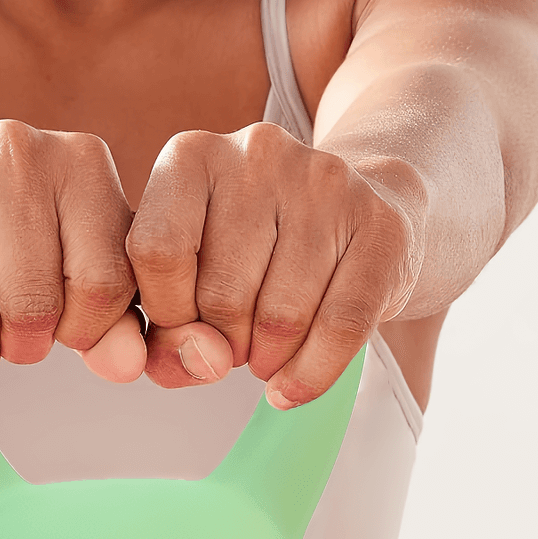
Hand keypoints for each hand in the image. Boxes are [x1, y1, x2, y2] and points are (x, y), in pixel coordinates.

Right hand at [0, 110, 140, 391]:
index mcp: (80, 161)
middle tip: (15, 335)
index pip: (106, 283)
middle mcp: (15, 155)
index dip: (86, 329)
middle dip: (27, 346)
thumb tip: (125, 365)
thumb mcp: (69, 244)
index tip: (65, 326)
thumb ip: (111, 306)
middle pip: (35, 307)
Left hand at [84, 121, 426, 405]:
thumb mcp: (192, 274)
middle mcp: (257, 154)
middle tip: (234, 345)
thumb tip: (195, 364)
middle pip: (220, 291)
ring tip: (267, 352)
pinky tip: (295, 384)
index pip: (156, 250)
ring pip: (281, 315)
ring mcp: (324, 183)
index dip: (166, 313)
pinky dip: (312, 373)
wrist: (358, 211)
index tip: (185, 328)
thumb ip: (165, 329)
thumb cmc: (257, 249)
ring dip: (267, 359)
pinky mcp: (381, 223)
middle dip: (222, 342)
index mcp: (191, 156)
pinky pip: (342, 326)